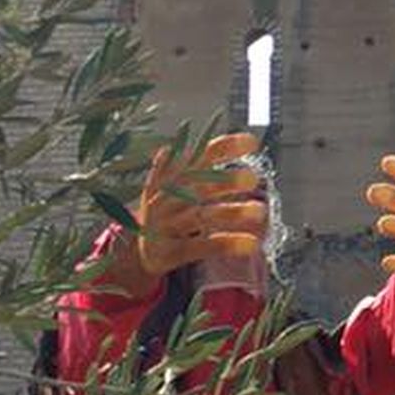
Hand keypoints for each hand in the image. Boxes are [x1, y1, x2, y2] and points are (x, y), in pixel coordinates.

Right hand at [102, 133, 266, 293]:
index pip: (200, 156)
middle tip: (253, 178)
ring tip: (261, 212)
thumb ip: (190, 163)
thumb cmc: (164, 210)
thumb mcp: (171, 184)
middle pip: (199, 186)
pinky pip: (202, 246)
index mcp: (172, 176)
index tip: (252, 142)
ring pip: (202, 216)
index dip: (224, 148)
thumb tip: (206, 142)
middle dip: (226, 181)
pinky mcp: (169, 252)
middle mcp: (167, 198)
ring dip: (231, 213)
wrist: (134, 250)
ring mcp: (166, 225)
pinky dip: (227, 244)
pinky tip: (252, 243)